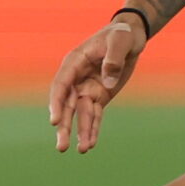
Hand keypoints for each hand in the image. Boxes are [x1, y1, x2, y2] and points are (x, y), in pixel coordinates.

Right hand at [49, 17, 147, 153]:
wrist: (130, 37)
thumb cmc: (121, 34)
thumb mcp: (120, 40)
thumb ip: (113, 59)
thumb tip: (106, 83)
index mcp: (74, 62)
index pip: (61, 85)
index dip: (57, 104)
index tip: (54, 121)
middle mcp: (77, 79)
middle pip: (67, 105)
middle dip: (64, 126)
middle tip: (61, 147)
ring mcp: (87, 89)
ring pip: (81, 115)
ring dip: (80, 132)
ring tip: (81, 150)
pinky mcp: (99, 97)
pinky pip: (95, 116)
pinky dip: (93, 129)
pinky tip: (90, 144)